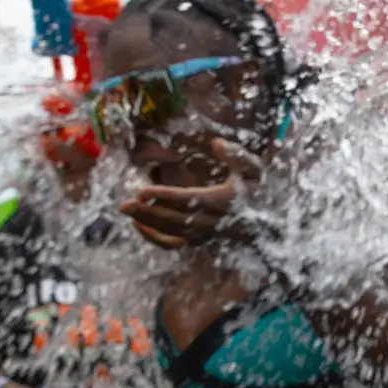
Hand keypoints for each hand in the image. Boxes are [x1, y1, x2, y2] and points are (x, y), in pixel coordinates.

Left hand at [118, 140, 261, 249]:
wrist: (264, 225)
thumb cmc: (256, 192)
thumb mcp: (253, 170)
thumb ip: (237, 155)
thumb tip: (217, 143)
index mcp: (223, 202)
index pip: (188, 200)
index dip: (164, 196)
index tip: (142, 191)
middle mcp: (211, 222)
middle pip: (174, 219)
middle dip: (148, 212)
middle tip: (123, 204)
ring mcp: (203, 235)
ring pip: (171, 232)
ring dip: (147, 222)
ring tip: (126, 210)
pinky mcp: (197, 241)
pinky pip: (173, 243)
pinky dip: (154, 237)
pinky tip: (138, 224)